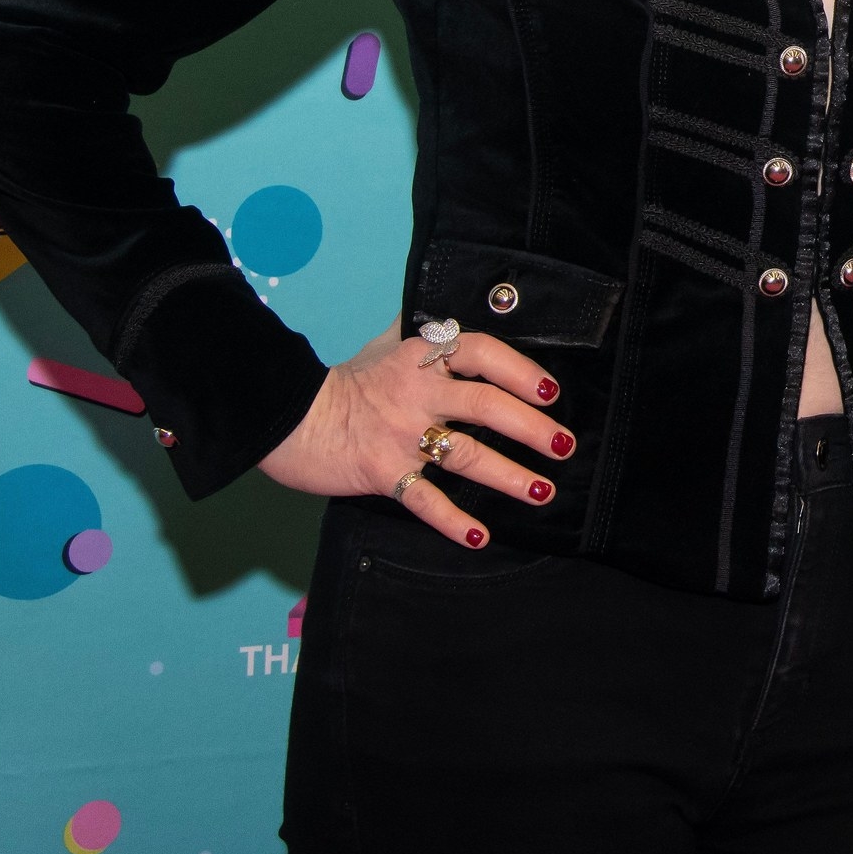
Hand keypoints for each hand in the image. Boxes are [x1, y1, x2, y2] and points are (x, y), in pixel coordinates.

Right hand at [258, 325, 572, 549]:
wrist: (289, 417)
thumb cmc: (343, 382)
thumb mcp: (384, 346)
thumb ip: (422, 334)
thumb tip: (454, 317)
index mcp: (420, 358)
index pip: (481, 354)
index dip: (519, 370)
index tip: (550, 391)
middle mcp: (416, 393)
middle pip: (486, 407)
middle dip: (532, 428)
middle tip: (564, 447)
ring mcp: (400, 435)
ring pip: (466, 455)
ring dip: (509, 476)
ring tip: (542, 491)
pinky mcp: (381, 472)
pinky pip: (425, 499)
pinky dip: (452, 520)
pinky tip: (479, 535)